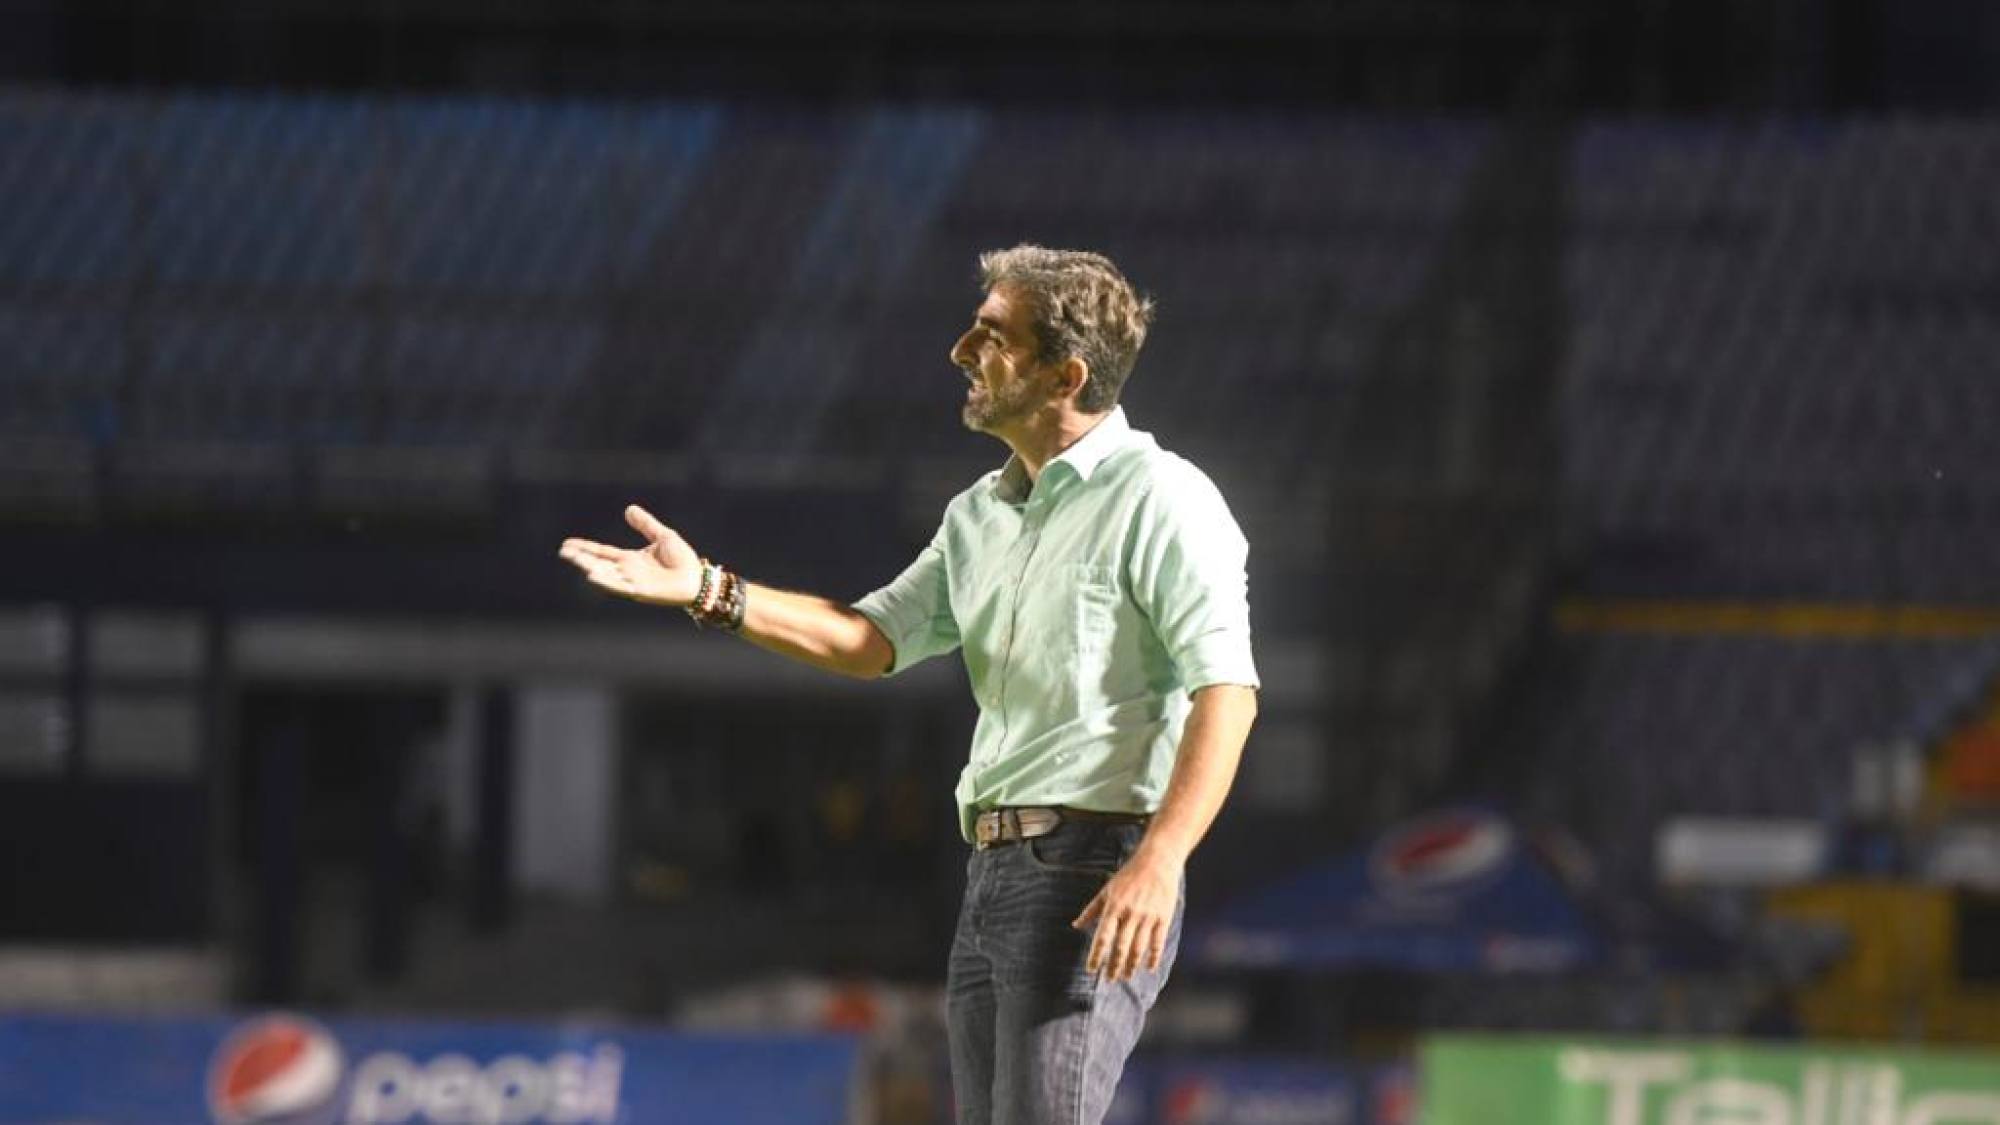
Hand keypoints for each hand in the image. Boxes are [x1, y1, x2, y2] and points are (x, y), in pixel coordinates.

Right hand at [558, 505, 704, 606]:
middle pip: (599, 564)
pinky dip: (607, 582)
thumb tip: (628, 509)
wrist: (698, 579)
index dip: (585, 548)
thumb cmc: (683, 560)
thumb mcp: (662, 536)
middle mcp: (627, 571)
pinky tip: (594, 576)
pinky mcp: (641, 591)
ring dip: (591, 568)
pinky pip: (621, 586)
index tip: (567, 544)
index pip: (602, 552)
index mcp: (629, 559)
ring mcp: (633, 582)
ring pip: (606, 576)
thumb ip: (645, 524)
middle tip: (564, 552)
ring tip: (575, 561)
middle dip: (581, 558)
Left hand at [1072, 853, 1182, 982]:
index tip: (1091, 969)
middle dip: (1114, 966)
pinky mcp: (1163, 917)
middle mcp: (1130, 913)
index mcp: (1114, 907)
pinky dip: (1153, 957)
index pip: (1102, 936)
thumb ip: (1092, 909)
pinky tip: (1148, 968)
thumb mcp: (1107, 889)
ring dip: (1131, 965)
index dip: (1096, 955)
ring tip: (1125, 976)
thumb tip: (1076, 926)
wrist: (1157, 861)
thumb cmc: (1129, 875)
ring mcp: (1148, 916)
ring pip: (1138, 948)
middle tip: (1109, 980)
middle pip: (1120, 947)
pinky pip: (1157, 942)